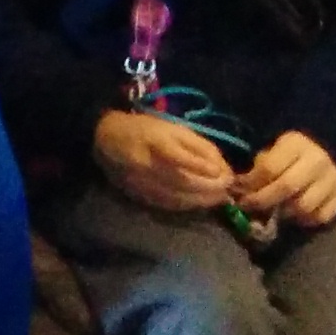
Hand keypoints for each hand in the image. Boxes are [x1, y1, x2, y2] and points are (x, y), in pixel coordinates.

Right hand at [93, 109, 239, 213]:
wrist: (107, 139)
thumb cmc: (147, 130)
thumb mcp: (175, 129)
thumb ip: (200, 147)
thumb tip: (223, 169)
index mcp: (153, 141)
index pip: (178, 157)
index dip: (201, 167)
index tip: (224, 174)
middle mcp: (144, 164)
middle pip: (181, 182)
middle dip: (209, 189)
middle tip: (228, 190)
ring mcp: (139, 182)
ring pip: (176, 198)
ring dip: (202, 201)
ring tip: (219, 199)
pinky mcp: (138, 195)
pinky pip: (168, 205)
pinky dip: (188, 205)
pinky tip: (200, 203)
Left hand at [236, 130, 335, 229]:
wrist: (328, 153)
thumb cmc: (289, 154)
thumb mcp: (273, 149)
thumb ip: (259, 165)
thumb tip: (239, 187)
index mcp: (296, 143)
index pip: (270, 167)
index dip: (251, 182)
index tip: (238, 190)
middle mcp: (317, 160)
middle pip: (286, 187)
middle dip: (262, 200)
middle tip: (248, 207)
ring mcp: (333, 179)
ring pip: (304, 206)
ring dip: (283, 212)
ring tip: (271, 211)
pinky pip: (321, 217)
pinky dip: (304, 220)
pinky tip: (293, 215)